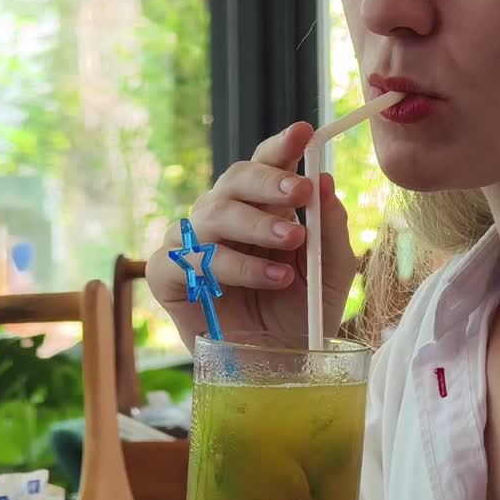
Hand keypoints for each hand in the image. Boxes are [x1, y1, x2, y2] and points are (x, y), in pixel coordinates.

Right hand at [147, 122, 356, 348]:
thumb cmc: (302, 313)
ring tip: (293, 247)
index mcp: (262, 206)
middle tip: (301, 193)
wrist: (279, 366)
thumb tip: (325, 180)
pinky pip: (189, 259)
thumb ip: (330, 228)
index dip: (281, 146)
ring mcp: (192, 244)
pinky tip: (268, 278)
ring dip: (257, 227)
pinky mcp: (167, 276)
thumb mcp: (332, 271)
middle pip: (235, 178)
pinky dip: (231, 266)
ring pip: (213, 215)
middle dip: (269, 182)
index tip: (304, 134)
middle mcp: (223, 216)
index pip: (266, 163)